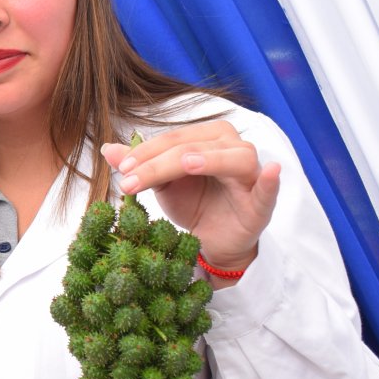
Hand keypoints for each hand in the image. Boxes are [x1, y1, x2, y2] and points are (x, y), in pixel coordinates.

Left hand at [100, 121, 280, 275]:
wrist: (213, 240)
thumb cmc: (193, 203)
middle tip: (131, 179)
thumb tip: (107, 149)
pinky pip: (268, 189)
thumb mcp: (162, 184)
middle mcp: (233, 148)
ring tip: (187, 164)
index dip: (146, 151)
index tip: (122, 168)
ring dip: (209, 159)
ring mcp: (250, 175)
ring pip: (233, 158)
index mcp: (209, 138)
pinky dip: (270, 180)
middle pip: (195, 147)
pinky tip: (271, 171)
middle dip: (160, 162)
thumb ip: (140, 165)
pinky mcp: (261, 204)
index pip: (174, 138)